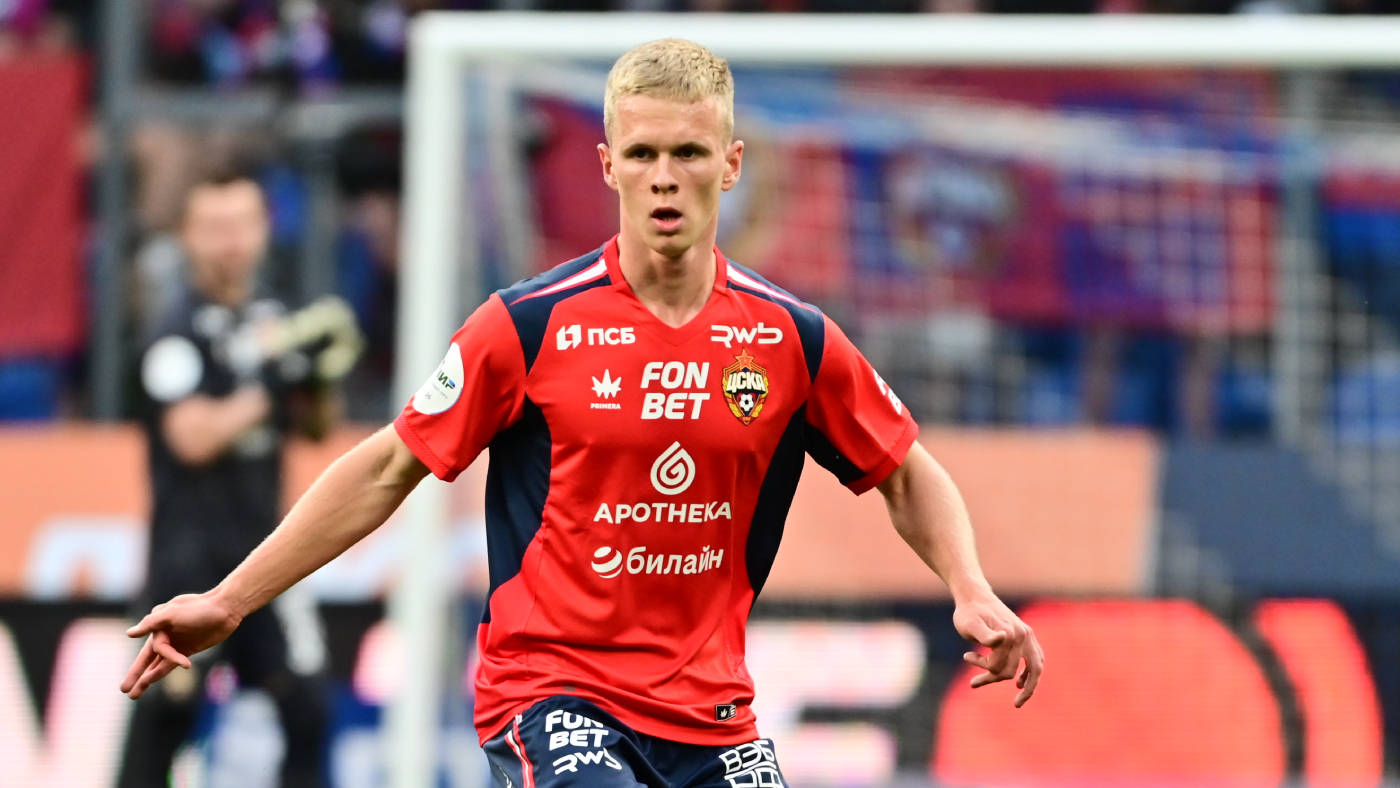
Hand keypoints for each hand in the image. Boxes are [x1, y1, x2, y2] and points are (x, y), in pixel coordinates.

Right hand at [119, 591, 242, 698]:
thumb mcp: (174, 612)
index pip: (156, 646)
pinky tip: (151, 681)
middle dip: (136, 674)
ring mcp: (176, 643)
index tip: (185, 662)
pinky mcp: (187, 649)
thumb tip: (129, 634)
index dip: (167, 656)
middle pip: (147, 658)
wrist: (226, 609)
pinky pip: (171, 664)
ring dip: (147, 679)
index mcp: (158, 624)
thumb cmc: (200, 608)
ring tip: (134, 694)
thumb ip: (151, 623)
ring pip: (157, 664)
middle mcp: (165, 634)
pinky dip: (162, 672)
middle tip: (123, 690)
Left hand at [953, 591, 1043, 707]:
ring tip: (1018, 699)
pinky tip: (1019, 680)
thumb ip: (985, 635)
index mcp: (1012, 635)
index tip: (967, 656)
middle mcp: (1024, 635)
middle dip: (997, 679)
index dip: (984, 669)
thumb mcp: (969, 625)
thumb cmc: (968, 613)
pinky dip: (1030, 672)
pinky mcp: (1026, 634)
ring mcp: (1027, 635)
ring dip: (1027, 684)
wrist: (973, 596)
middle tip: (986, 690)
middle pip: (1020, 670)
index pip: (1003, 668)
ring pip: (1035, 667)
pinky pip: (1036, 659)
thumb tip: (1001, 639)